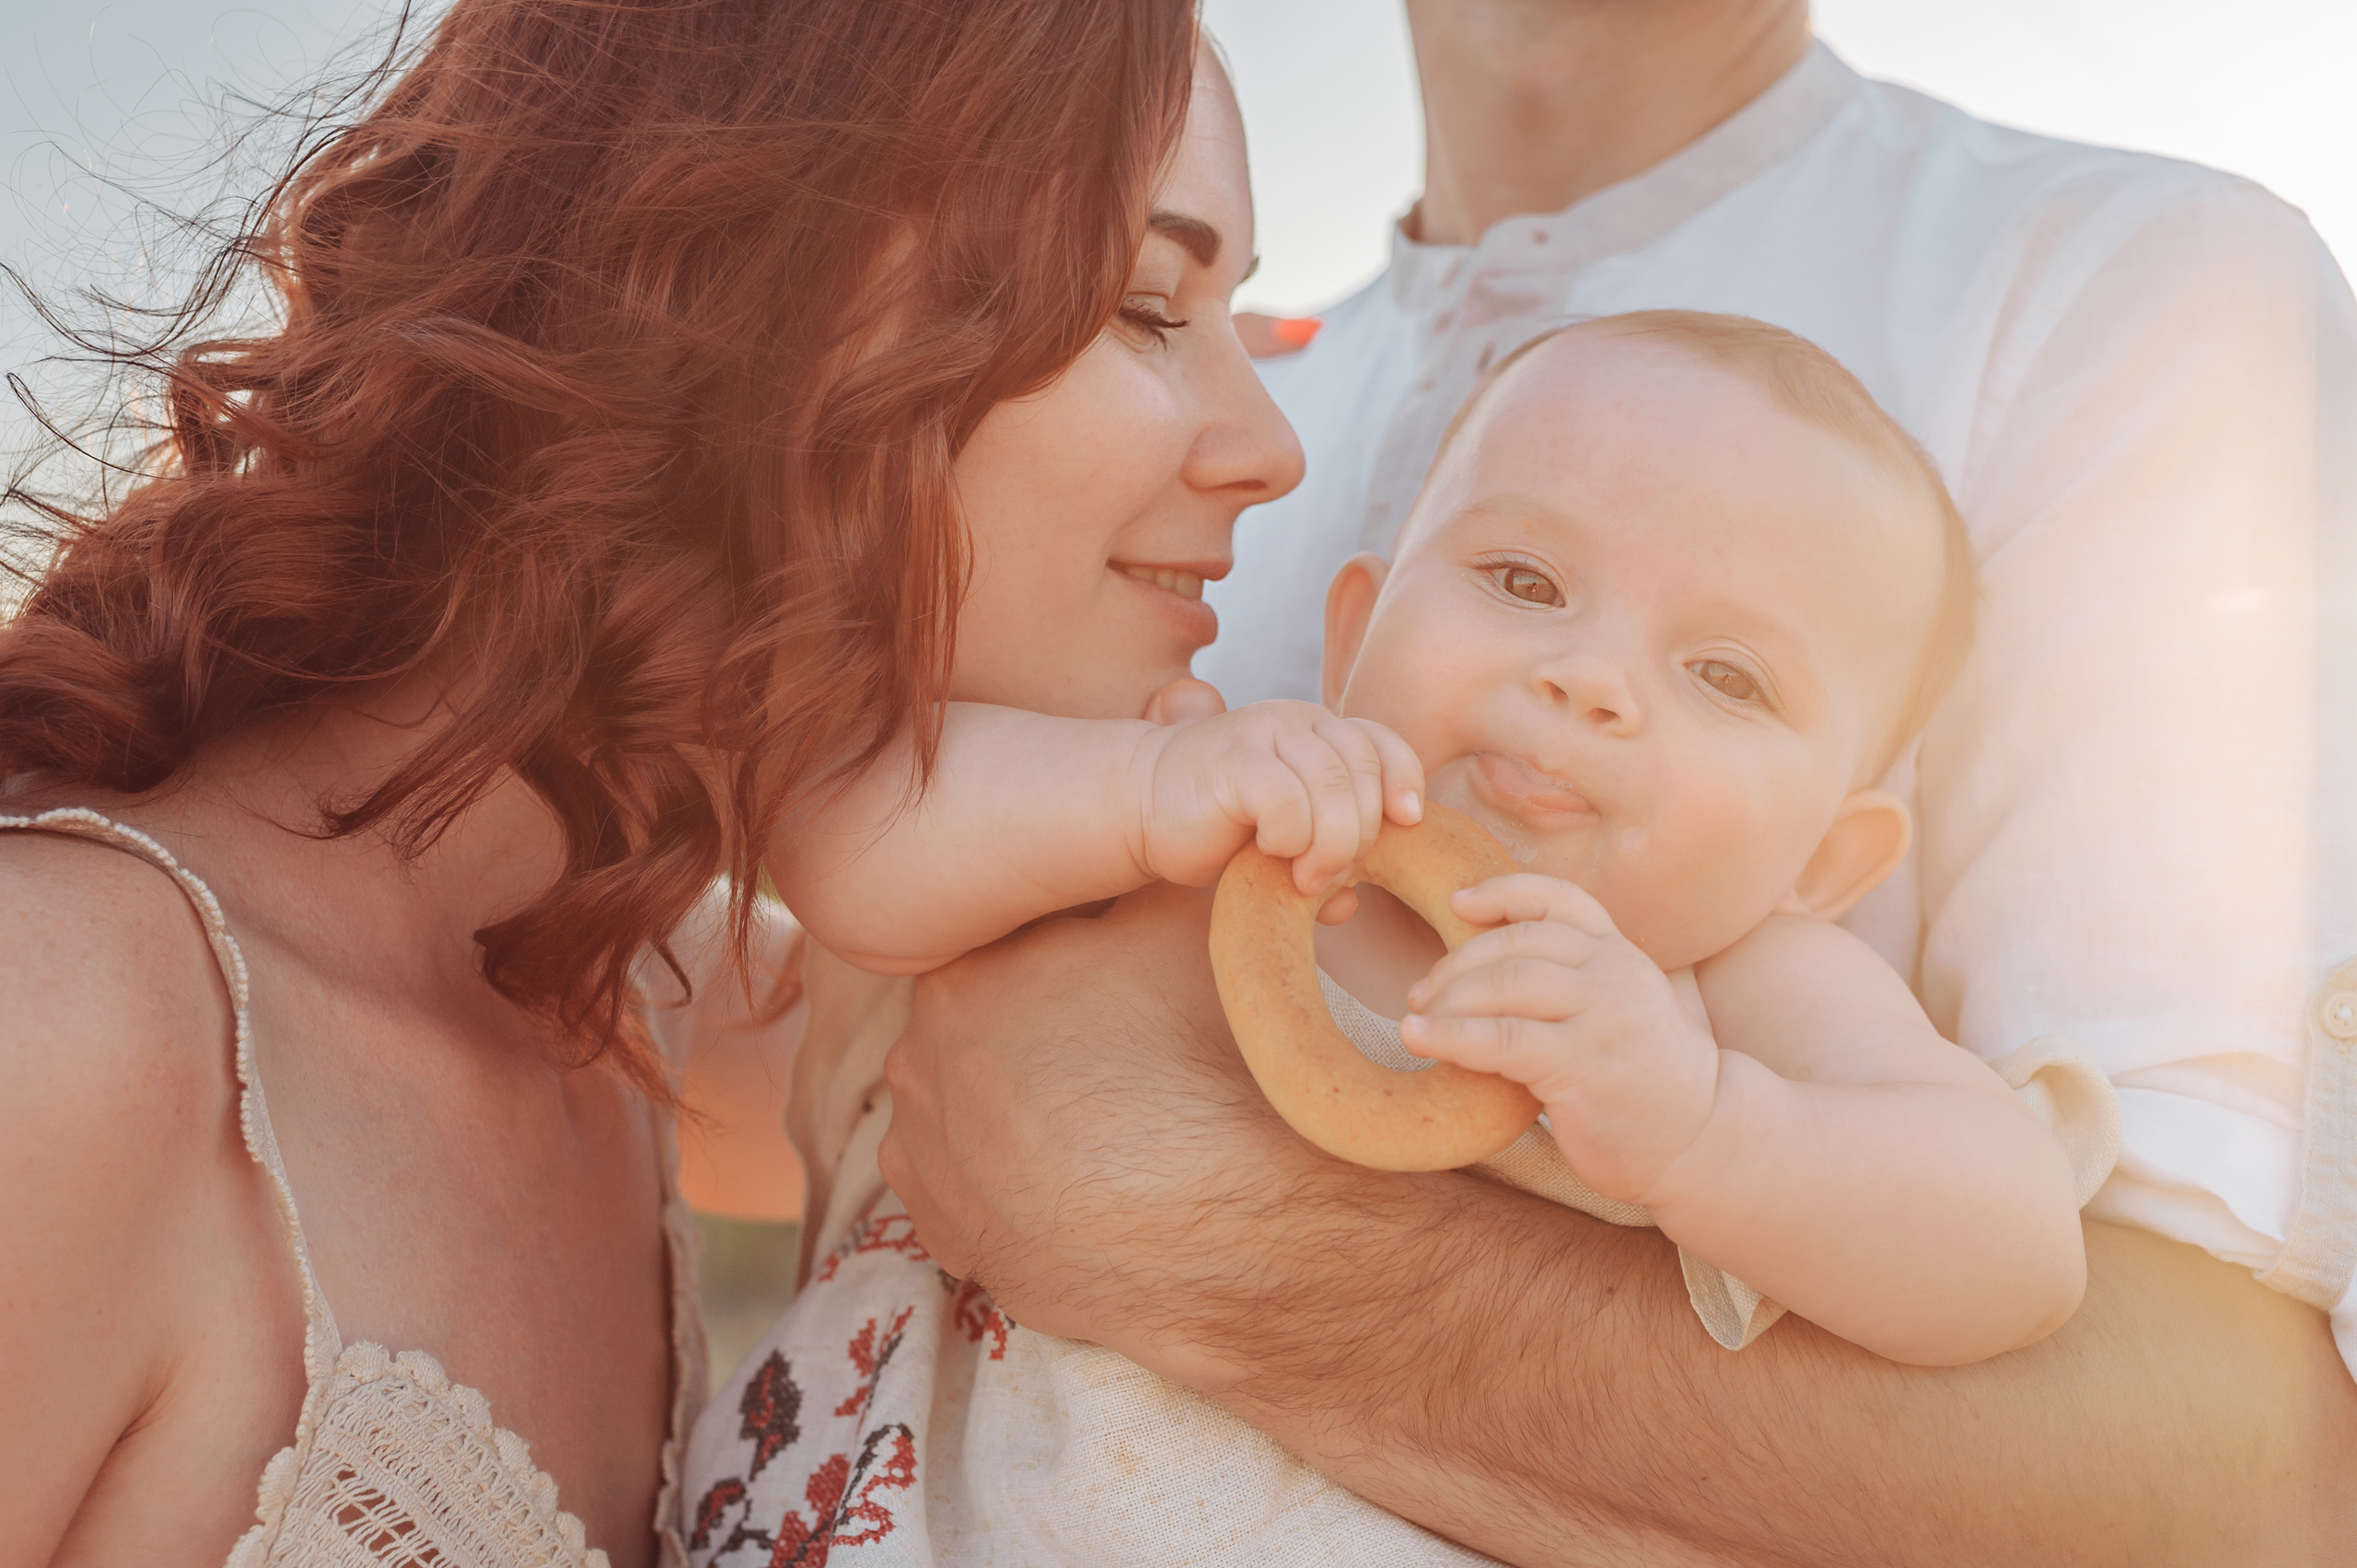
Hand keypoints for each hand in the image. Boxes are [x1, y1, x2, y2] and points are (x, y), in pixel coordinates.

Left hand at [878, 881, 1310, 1377]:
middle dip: (1036, 1041)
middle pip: (979, 1037)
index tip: (1118, 990)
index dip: (1067, 968)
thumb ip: (1147, 872)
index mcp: (957, 982)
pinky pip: (976, 1203)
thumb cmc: (1194, 1058)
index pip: (1006, 956)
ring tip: (1110, 1129)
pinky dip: (1017, 1194)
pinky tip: (1082, 1188)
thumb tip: (1163, 840)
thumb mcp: (1180, 919)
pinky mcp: (953, 1247)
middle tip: (1121, 1058)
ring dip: (1019, 1119)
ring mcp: (926, 1168)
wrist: (1219, 1220)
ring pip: (970, 1120)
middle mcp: (915, 1070)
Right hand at [1132, 697, 1423, 895]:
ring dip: (1329, 846)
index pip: (1381, 743)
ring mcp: (1264, 734)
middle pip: (1364, 771)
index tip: (1404, 824)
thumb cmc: (1215, 828)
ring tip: (1304, 879)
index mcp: (1317, 731)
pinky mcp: (1233, 760)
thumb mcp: (1282, 847)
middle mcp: (1296, 721)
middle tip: (1330, 875)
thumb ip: (1321, 867)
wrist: (1138, 808)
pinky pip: (1288, 800)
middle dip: (1360, 834)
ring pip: (1333, 787)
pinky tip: (1267, 851)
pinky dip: (1290, 837)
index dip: (1402, 781)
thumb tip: (1348, 907)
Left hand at [1399, 873, 1721, 1206]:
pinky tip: (1420, 1039)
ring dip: (1447, 999)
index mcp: (1618, 953)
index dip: (1501, 892)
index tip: (1456, 902)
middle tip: (1421, 994)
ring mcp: (1602, 1016)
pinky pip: (1501, 1038)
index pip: (1556, 899)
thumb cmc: (1642, 1078)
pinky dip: (1450, 1035)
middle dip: (1456, 965)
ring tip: (1414, 1019)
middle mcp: (1613, 973)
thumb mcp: (1618, 1008)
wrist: (1699, 1139)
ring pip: (1505, 984)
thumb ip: (1570, 981)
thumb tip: (1479, 974)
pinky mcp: (1583, 1063)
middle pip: (1515, 943)